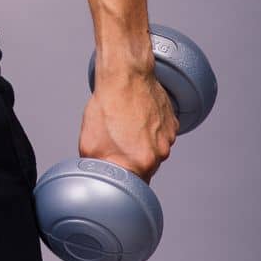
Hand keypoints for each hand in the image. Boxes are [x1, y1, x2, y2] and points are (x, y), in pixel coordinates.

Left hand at [79, 68, 179, 184]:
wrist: (124, 75)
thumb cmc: (108, 105)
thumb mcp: (89, 145)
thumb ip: (98, 168)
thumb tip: (98, 177)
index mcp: (142, 163)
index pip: (136, 186)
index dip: (124, 179)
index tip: (117, 170)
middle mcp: (160, 153)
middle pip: (145, 167)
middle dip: (131, 159)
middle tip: (116, 142)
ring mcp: (169, 137)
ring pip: (154, 149)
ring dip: (141, 143)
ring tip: (125, 126)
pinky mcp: (172, 122)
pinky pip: (160, 133)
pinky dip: (149, 129)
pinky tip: (135, 117)